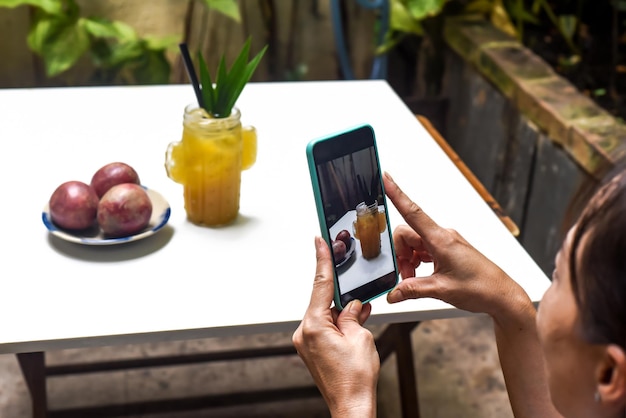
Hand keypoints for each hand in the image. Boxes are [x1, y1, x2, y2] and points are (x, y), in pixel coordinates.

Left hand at [292, 237, 378, 417]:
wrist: (351, 407)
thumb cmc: (355, 378)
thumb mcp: (361, 338)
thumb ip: (354, 316)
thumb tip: (353, 306)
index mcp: (313, 326)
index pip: (320, 286)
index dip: (322, 261)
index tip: (319, 241)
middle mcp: (304, 333)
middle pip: (324, 302)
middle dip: (343, 300)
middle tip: (359, 300)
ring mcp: (307, 343)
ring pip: (326, 316)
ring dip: (343, 316)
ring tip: (361, 327)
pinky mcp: (312, 350)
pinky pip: (326, 328)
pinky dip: (340, 325)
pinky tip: (355, 327)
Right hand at [383, 172, 529, 317]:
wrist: (502, 295)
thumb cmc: (481, 287)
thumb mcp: (441, 290)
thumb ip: (412, 290)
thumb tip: (393, 293)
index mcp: (441, 240)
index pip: (412, 211)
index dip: (396, 193)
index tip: (385, 178)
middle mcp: (443, 236)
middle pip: (407, 234)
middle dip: (400, 254)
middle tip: (406, 276)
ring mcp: (445, 242)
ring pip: (414, 244)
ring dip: (409, 261)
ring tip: (415, 280)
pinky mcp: (448, 250)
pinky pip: (423, 250)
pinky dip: (417, 262)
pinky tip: (421, 277)